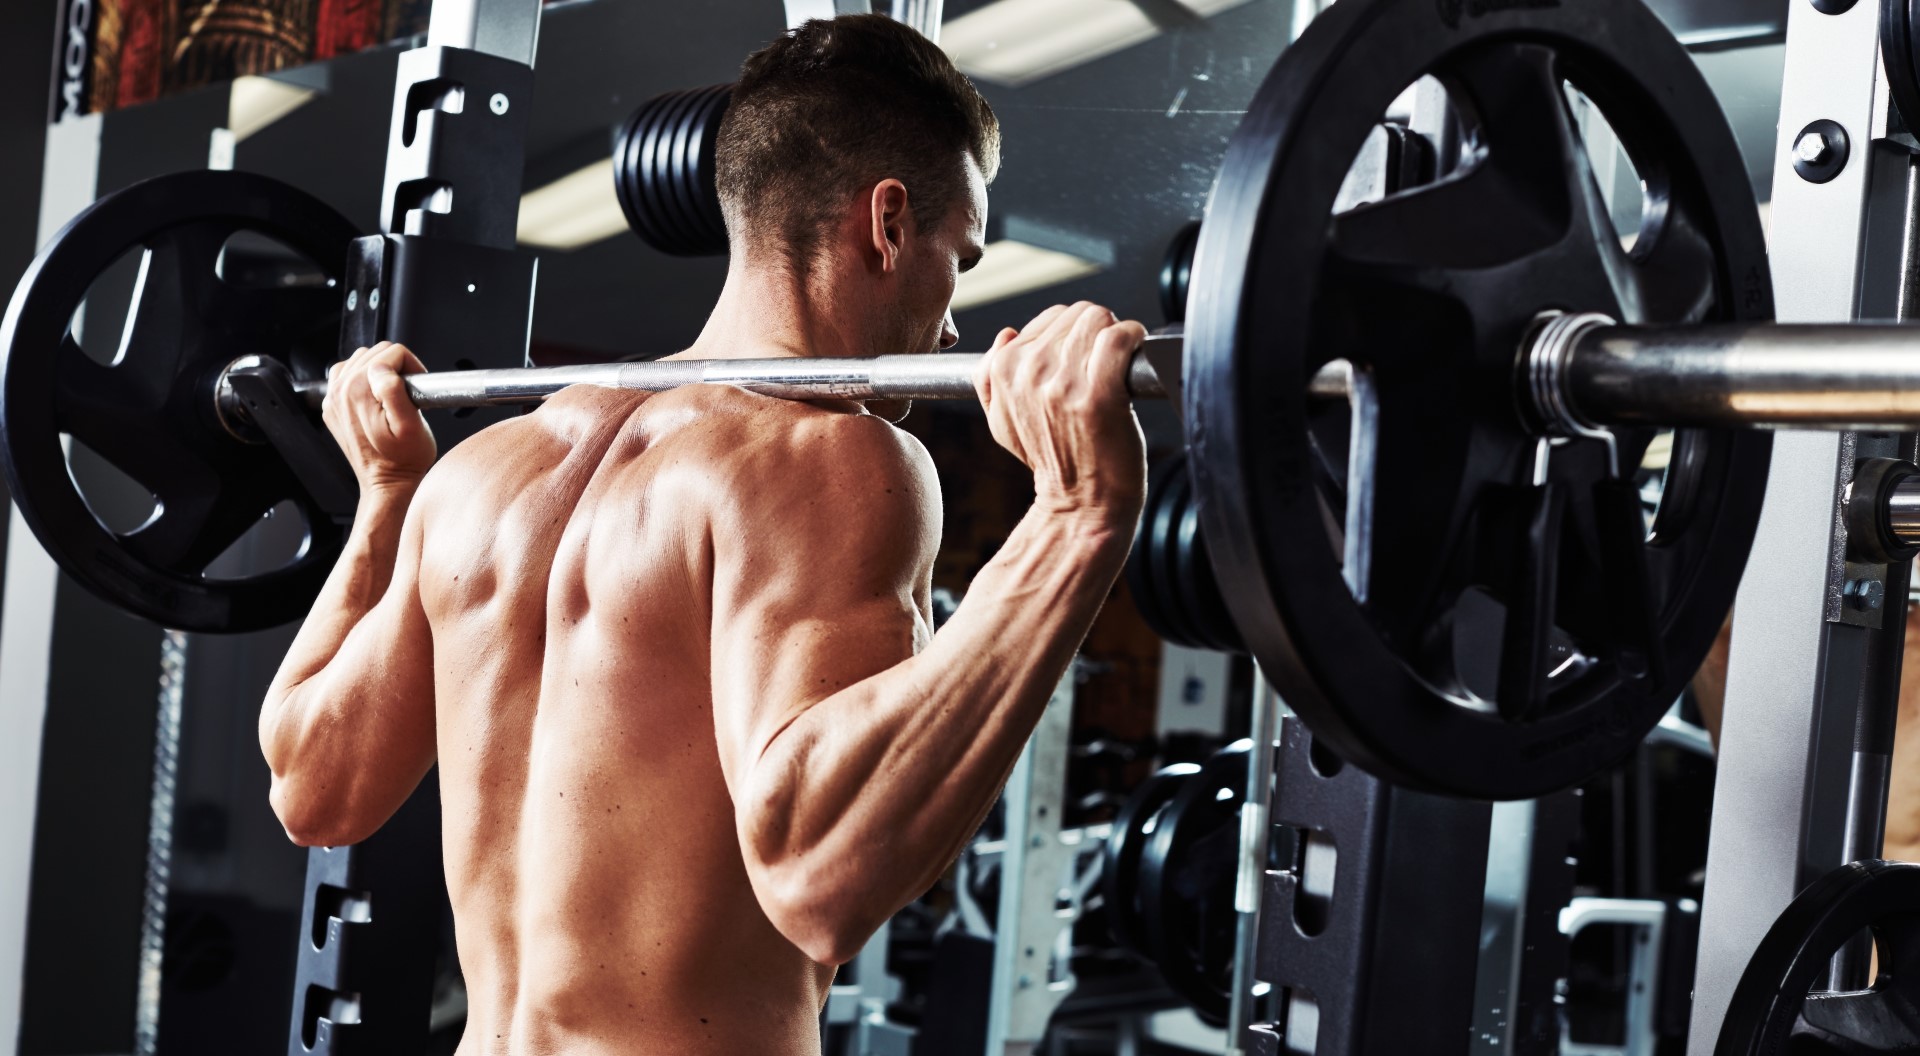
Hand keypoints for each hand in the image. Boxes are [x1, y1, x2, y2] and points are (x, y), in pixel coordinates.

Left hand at [321, 341, 435, 492]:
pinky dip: (362, 378)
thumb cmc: (404, 459)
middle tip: (407, 394)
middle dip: (396, 367)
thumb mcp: (410, 425)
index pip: (392, 352)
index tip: (416, 388)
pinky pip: (346, 375)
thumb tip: (383, 368)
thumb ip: (394, 390)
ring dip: (379, 370)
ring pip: (360, 359)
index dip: (412, 366)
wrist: (387, 483)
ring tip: (392, 395)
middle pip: (375, 352)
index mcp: (358, 391)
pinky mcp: (332, 407)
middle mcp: (340, 392)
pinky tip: (375, 396)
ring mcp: (333, 399)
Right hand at [971, 302, 1146, 524]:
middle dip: (1095, 334)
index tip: (1084, 361)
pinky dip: (1133, 340)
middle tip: (1102, 366)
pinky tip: (1133, 361)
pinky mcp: (1100, 394)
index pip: (1050, 318)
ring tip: (1116, 367)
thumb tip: (1007, 334)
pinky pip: (1120, 337)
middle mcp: (1030, 373)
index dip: (1073, 337)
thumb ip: (990, 379)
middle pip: (1078, 314)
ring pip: (1099, 320)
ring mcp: (1064, 384)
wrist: (1081, 503)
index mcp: (1004, 371)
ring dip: (1115, 337)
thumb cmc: (1052, 462)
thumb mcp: (1002, 424)